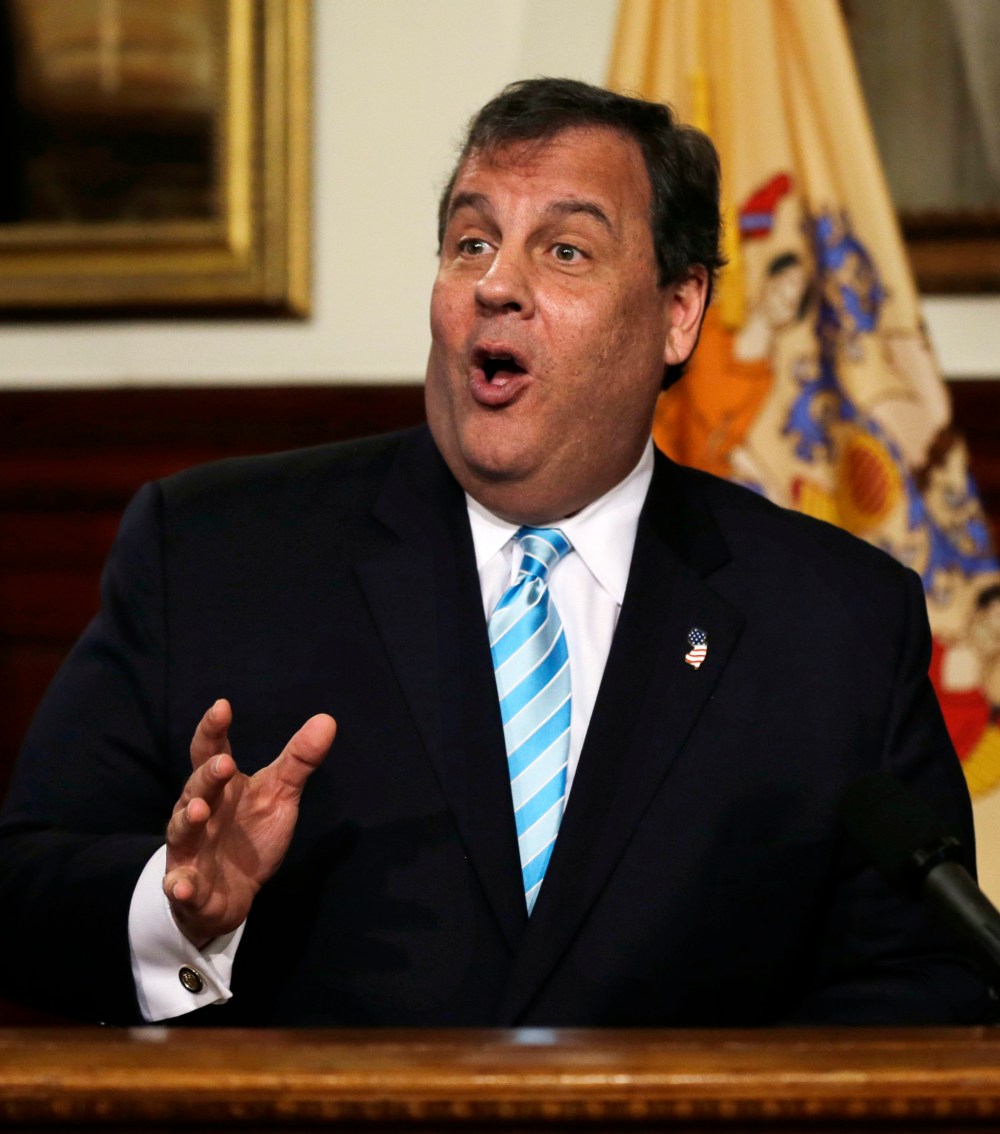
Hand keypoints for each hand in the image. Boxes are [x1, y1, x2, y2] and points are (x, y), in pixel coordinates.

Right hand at [164, 699, 335, 946]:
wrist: (231, 893)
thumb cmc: (251, 832)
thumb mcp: (279, 794)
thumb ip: (298, 760)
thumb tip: (327, 720)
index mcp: (221, 788)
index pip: (211, 751)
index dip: (214, 729)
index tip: (222, 706)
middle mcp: (198, 812)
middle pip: (197, 788)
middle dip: (208, 777)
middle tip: (224, 764)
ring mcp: (189, 849)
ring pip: (182, 831)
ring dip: (188, 820)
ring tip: (198, 811)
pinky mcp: (188, 886)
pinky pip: (180, 885)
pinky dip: (179, 885)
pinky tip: (181, 885)